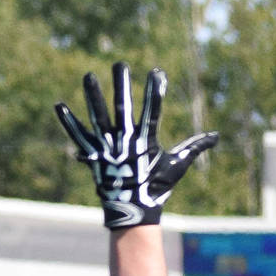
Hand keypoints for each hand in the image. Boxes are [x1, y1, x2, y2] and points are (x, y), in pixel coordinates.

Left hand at [55, 63, 217, 229]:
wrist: (132, 211)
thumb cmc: (156, 187)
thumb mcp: (177, 165)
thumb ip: (194, 147)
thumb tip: (216, 136)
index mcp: (146, 141)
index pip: (153, 110)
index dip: (155, 91)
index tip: (156, 72)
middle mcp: (125, 141)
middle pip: (123, 107)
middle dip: (121, 85)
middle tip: (119, 64)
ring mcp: (107, 148)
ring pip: (99, 116)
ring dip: (93, 95)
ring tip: (88, 75)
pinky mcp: (93, 156)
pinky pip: (79, 136)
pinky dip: (69, 122)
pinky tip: (59, 106)